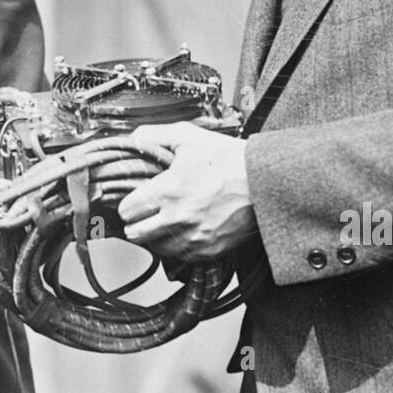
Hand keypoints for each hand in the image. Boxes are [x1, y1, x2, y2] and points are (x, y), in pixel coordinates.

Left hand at [118, 123, 257, 261]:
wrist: (266, 181)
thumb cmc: (229, 158)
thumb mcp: (189, 136)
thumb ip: (154, 135)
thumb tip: (132, 139)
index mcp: (169, 190)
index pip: (127, 210)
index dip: (127, 203)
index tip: (133, 199)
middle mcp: (179, 218)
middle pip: (135, 234)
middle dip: (136, 222)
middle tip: (144, 212)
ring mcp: (194, 237)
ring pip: (156, 248)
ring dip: (155, 236)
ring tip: (163, 220)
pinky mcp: (209, 250)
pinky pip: (180, 257)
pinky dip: (176, 246)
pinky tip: (182, 230)